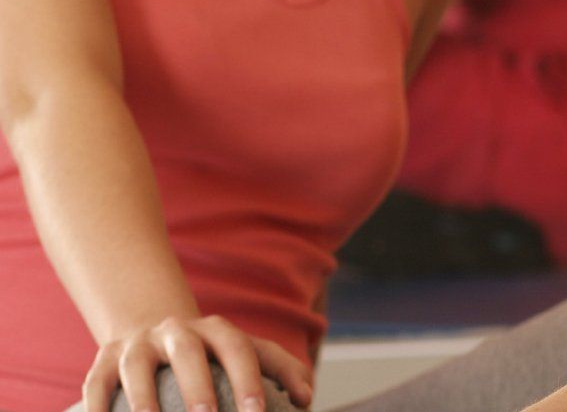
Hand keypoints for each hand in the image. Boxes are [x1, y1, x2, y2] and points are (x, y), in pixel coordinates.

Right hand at [84, 316, 313, 411]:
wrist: (151, 326)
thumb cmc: (211, 352)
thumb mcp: (245, 350)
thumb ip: (281, 369)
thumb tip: (307, 398)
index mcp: (218, 330)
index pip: (239, 349)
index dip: (249, 379)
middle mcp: (178, 332)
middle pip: (188, 352)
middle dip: (197, 386)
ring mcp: (138, 344)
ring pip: (137, 368)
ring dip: (143, 400)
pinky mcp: (104, 360)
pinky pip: (96, 385)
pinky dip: (97, 407)